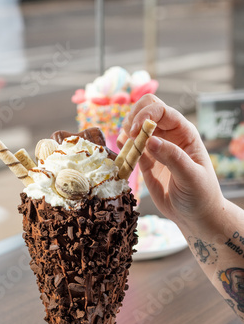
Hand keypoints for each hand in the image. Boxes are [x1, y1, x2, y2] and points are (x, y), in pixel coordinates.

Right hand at [118, 95, 223, 228]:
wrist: (195, 215)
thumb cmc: (200, 194)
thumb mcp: (190, 176)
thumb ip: (172, 157)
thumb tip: (149, 140)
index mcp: (184, 132)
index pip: (161, 111)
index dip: (145, 115)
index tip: (135, 131)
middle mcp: (169, 135)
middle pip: (146, 109)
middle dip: (134, 117)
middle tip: (129, 136)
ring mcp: (156, 147)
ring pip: (135, 125)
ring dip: (126, 132)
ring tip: (126, 149)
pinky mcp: (145, 160)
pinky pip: (130, 146)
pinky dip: (123, 147)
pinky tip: (123, 154)